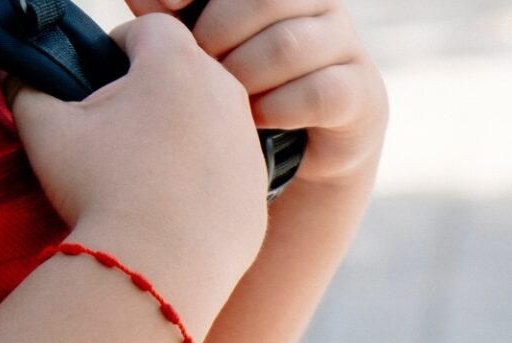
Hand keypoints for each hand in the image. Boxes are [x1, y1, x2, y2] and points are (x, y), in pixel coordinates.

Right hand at [0, 14, 269, 323]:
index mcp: (177, 66)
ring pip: (211, 123)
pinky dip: (203, 180)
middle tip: (116, 129)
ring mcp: (249, 145)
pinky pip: (227, 172)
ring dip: (182, 135)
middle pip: (187, 74)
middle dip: (153, 90)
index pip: (151, 28)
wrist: (159, 270)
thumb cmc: (102, 191)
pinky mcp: (258, 191)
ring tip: (143, 173)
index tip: (101, 73)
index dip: (121, 44)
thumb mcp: (45, 130)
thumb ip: (25, 88)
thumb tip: (14, 74)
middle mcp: (226, 96)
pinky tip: (171, 207)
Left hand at [130, 0, 388, 185]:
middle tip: (198, 67)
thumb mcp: (202, 51)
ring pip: (289, 45)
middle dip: (219, 33)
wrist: (298, 157)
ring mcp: (346, 44)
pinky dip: (277, 109)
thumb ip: (173, 20)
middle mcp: (317, 1)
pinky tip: (254, 122)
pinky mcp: (363, 92)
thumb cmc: (242, 91)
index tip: (167, 6)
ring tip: (224, 100)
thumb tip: (148, 1)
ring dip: (245, 76)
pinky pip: (319, 92)